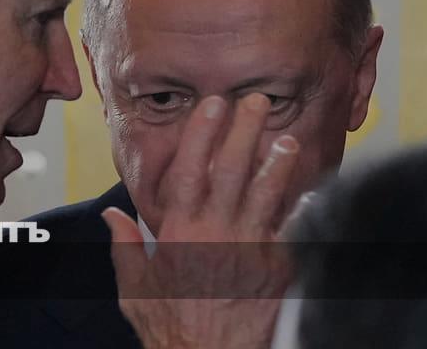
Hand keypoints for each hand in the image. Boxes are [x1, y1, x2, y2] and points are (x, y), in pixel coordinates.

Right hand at [103, 94, 299, 348]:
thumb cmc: (170, 329)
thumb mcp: (134, 288)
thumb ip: (125, 246)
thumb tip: (112, 213)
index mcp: (178, 233)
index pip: (190, 170)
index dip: (202, 133)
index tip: (212, 105)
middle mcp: (214, 234)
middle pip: (231, 171)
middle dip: (243, 132)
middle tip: (255, 101)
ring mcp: (248, 250)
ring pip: (266, 195)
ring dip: (277, 163)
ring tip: (286, 138)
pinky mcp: (275, 270)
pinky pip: (292, 231)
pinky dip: (303, 209)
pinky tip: (314, 191)